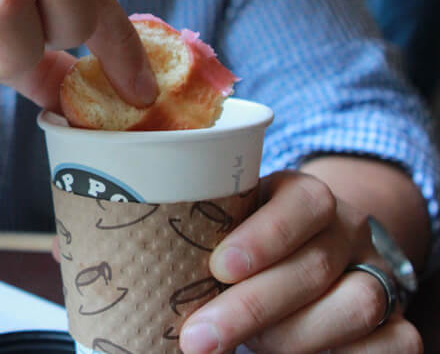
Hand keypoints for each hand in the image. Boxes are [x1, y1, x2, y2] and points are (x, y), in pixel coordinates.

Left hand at [179, 171, 423, 353]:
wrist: (313, 252)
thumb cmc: (248, 239)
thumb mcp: (230, 222)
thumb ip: (203, 234)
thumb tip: (137, 271)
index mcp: (306, 196)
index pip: (301, 205)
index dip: (265, 236)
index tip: (219, 266)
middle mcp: (348, 230)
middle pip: (315, 267)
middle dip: (253, 307)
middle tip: (199, 337)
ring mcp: (377, 274)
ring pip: (355, 307)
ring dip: (289, 338)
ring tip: (235, 351)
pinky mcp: (397, 321)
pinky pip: (389, 344)